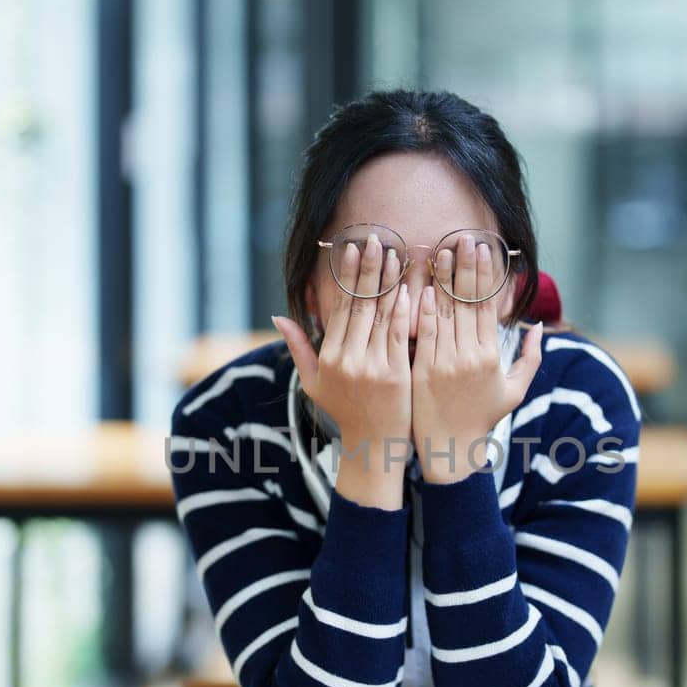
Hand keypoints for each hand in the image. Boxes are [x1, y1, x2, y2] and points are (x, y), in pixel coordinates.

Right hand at [273, 232, 412, 508]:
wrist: (373, 446)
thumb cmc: (345, 412)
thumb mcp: (313, 383)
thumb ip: (298, 348)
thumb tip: (277, 316)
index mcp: (329, 357)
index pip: (339, 308)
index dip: (347, 277)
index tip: (352, 249)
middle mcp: (348, 360)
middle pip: (360, 305)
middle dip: (369, 270)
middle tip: (376, 240)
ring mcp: (373, 367)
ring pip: (381, 316)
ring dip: (389, 282)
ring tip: (396, 254)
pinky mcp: (397, 374)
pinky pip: (400, 336)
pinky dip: (404, 311)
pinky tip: (409, 289)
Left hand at [412, 233, 542, 484]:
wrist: (450, 449)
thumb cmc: (482, 419)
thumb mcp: (514, 391)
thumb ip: (529, 358)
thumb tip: (536, 327)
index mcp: (490, 356)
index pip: (487, 306)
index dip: (485, 275)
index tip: (483, 249)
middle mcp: (468, 356)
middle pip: (466, 303)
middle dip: (464, 267)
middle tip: (463, 238)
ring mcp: (443, 363)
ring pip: (442, 312)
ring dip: (440, 279)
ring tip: (438, 250)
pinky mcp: (420, 369)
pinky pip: (421, 332)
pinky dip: (420, 307)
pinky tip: (418, 285)